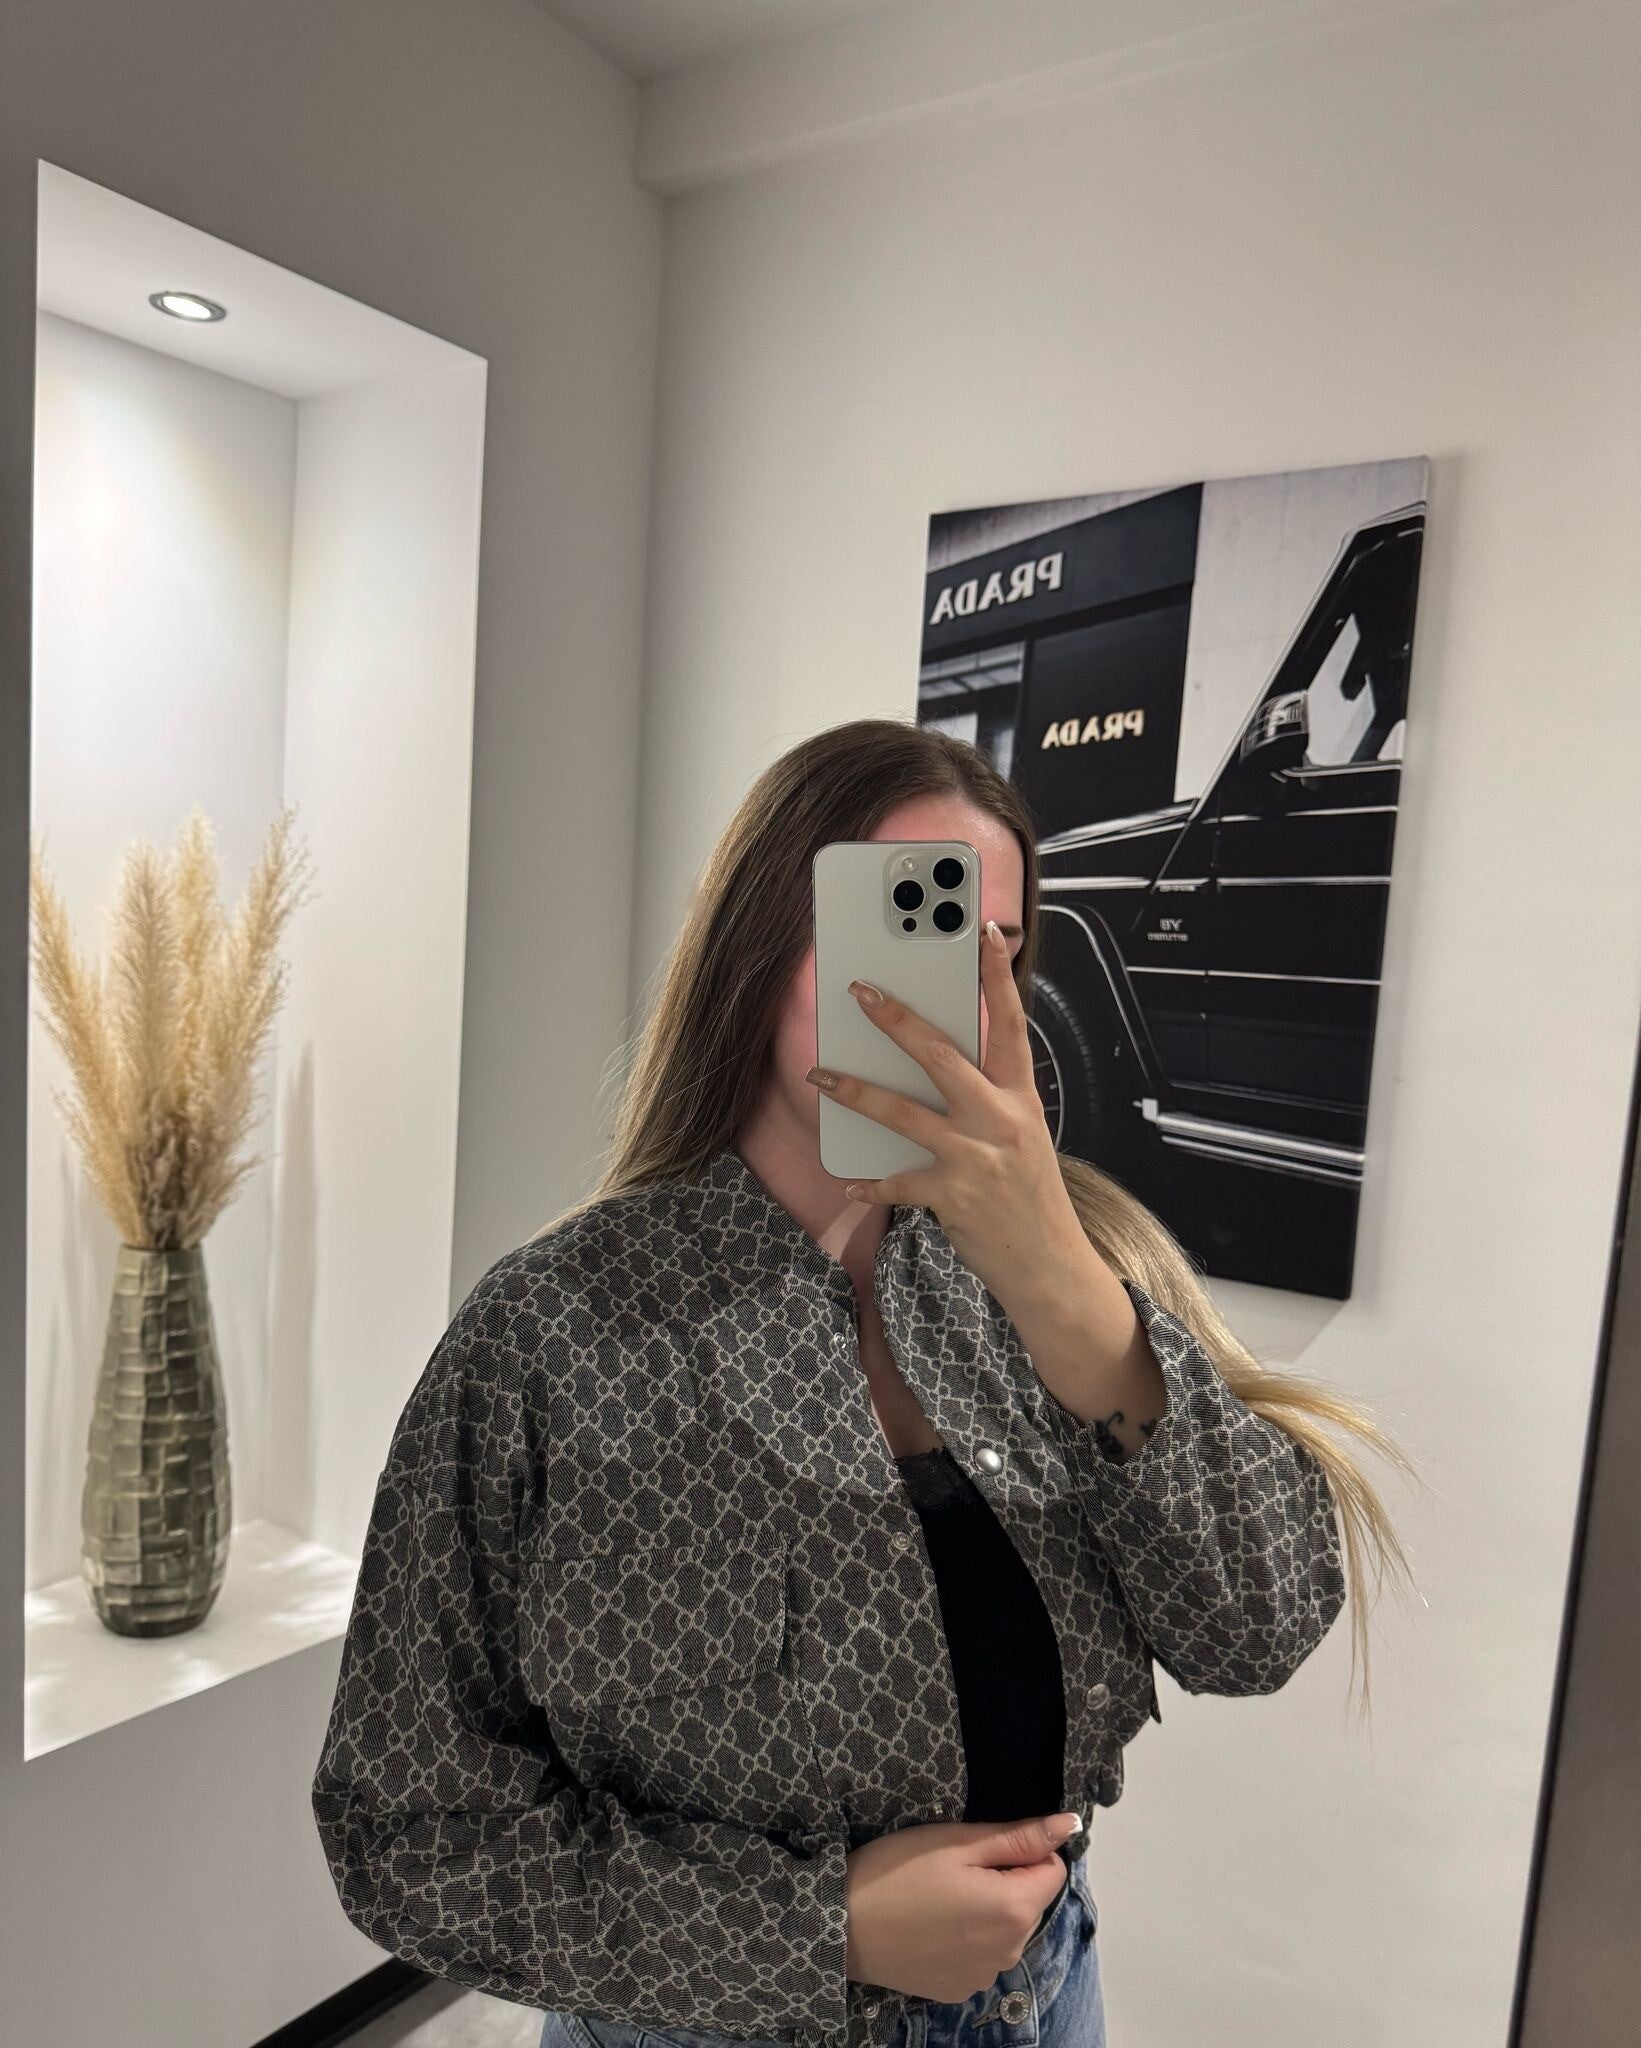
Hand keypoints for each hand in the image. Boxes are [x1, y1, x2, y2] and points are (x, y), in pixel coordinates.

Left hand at [804, 918, 1090, 1308]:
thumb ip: (988, 1102)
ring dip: (854, 1090)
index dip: (997, 977)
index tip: (983, 932)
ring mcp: (975, 1158)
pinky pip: (897, 1183)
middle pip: (942, 1056)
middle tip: (861, 991)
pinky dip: (870, 1185)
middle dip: (897, 1019)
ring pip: (903, 1113)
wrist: (1050, 1267)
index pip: (1011, 1025)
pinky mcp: (952, 1196)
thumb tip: (933, 1067)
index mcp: (1022, 1099)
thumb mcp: (1023, 1138)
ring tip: (818, 1074)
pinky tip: (850, 1183)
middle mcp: (1000, 1121)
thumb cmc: (1030, 1198)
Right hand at [844, 1812, 1079, 2003]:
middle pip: (1029, 1901)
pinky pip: (981, 1955)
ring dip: (987, 1911)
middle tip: (953, 1870)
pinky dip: (966, 1939)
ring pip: (1006, 1929)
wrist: (841, 1927)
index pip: (1053, 1870)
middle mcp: (1010, 1951)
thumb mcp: (957, 1842)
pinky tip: (931, 1926)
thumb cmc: (897, 1872)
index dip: (1021, 1851)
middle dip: (1005, 1881)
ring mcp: (984, 1976)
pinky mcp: (959, 1990)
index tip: (980, 1849)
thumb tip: (1068, 1825)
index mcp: (1014, 1910)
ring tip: (938, 1898)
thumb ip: (1019, 1837)